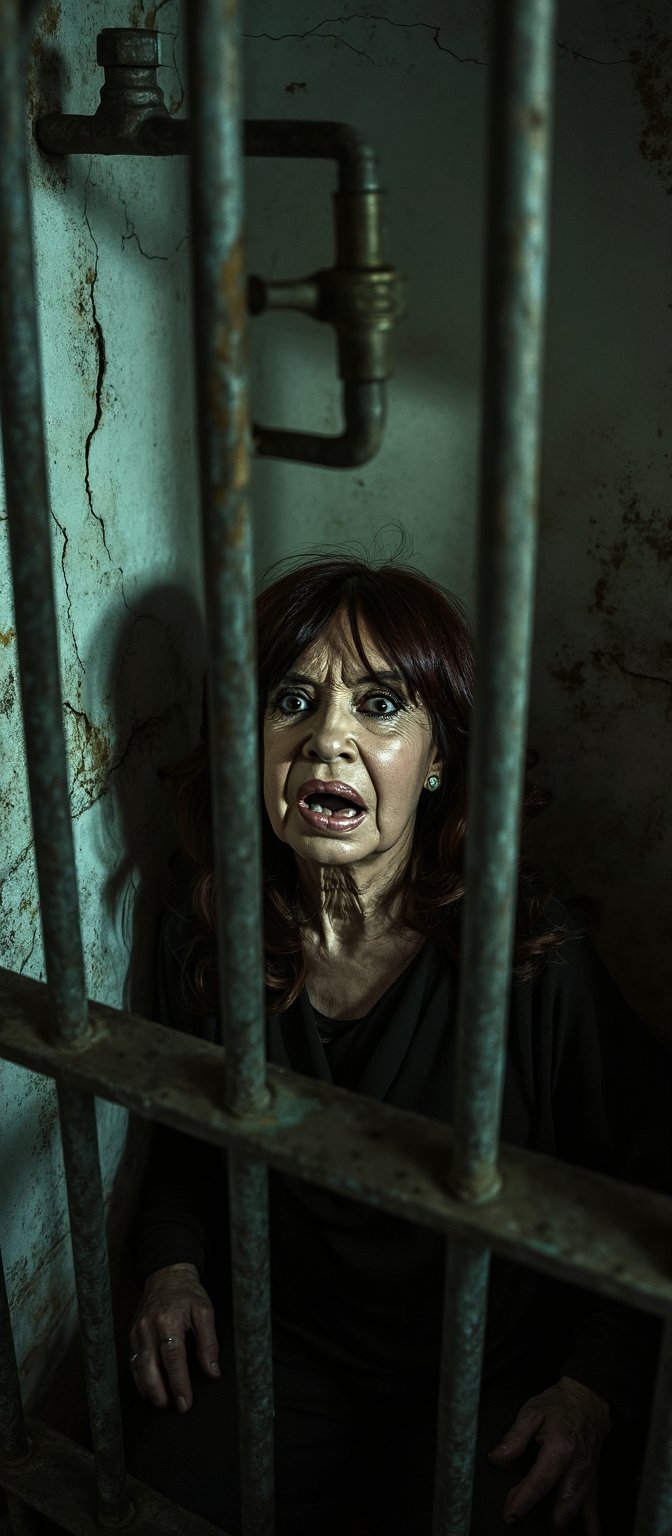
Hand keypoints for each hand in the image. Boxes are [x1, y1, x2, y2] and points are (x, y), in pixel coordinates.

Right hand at [129, 1262, 219, 1412]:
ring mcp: (137, 1331)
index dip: (179, 1383)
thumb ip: (209, 1342)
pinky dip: (139, 1378)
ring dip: (147, 1388)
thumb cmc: (188, 1294)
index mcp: (169, 1320)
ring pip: (137, 1366)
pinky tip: (148, 1390)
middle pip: (149, 1366)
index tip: (184, 1403)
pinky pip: (132, 1361)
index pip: (173, 1358)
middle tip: (171, 1407)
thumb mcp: (205, 1312)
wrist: (166, 1275)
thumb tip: (213, 1372)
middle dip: (158, 1391)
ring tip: (161, 1402)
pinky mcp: (131, 1334)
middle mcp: (148, 1327)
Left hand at [487, 1376, 610, 1530]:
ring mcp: (588, 1477)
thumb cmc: (559, 1405)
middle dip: (540, 1519)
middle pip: (562, 1505)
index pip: (541, 1482)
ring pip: (576, 1512)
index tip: (509, 1514)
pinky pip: (593, 1512)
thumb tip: (496, 1458)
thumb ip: (514, 1437)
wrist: (588, 1401)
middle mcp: (577, 1467)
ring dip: (558, 1524)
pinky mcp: (593, 1483)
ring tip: (542, 1528)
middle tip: (518, 1516)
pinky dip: (588, 1529)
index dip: (523, 1500)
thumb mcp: (531, 1412)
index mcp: (561, 1448)